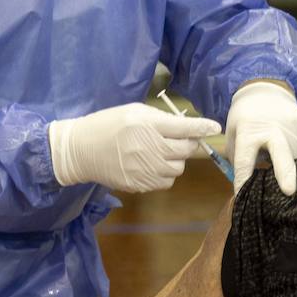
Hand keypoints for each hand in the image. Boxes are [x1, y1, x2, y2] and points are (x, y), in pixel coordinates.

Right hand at [49, 103, 220, 192]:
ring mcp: (145, 169)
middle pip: (186, 150)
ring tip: (159, 153)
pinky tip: (150, 165)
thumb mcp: (134, 111)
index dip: (203, 127)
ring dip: (175, 161)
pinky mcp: (140, 184)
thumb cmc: (108, 124)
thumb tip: (185, 127)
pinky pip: (165, 182)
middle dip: (186, 144)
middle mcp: (150, 147)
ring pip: (178, 168)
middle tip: (176, 139)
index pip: (185, 128)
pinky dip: (164, 174)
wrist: (80, 150)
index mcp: (148, 125)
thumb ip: (160, 118)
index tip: (215, 126)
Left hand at [225, 81, 296, 195]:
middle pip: (281, 154)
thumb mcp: (234, 135)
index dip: (243, 179)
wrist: (266, 92)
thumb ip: (239, 159)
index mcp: (249, 131)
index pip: (245, 161)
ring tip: (279, 158)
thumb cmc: (246, 119)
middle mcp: (273, 128)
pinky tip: (288, 146)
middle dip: (285, 174)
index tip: (243, 195)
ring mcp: (293, 127)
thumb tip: (249, 187)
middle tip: (289, 191)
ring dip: (290, 167)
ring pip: (296, 158)